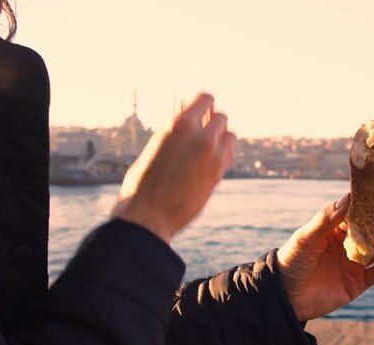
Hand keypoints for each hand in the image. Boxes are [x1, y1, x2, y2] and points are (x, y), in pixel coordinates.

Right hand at [112, 93, 235, 243]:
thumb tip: (185, 113)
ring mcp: (213, 157)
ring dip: (221, 138)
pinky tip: (209, 161)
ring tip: (206, 146)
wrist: (148, 216)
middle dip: (212, 122)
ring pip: (230, 135)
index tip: (199, 112)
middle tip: (201, 131)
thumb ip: (175, 131)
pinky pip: (228, 155)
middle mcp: (201, 137)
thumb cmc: (142, 182)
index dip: (203, 104)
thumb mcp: (156, 147)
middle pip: (221, 117)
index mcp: (181, 125)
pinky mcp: (218, 175)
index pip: (206, 99)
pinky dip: (222, 154)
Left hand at [277, 193, 373, 320]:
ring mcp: (355, 262)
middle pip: (373, 229)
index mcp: (334, 229)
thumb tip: (349, 196)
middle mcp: (347, 243)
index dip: (367, 207)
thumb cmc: (292, 261)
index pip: (356, 213)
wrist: (286, 297)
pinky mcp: (360, 282)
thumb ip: (327, 218)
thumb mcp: (307, 237)